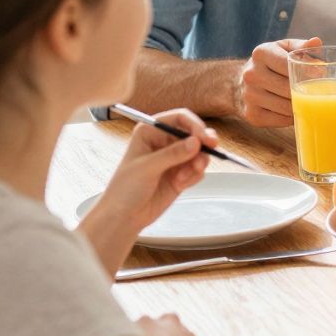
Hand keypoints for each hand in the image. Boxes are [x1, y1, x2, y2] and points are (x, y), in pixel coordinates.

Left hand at [98, 108, 215, 233]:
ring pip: (199, 152)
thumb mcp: (147, 168)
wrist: (124, 216)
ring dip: (198, 163)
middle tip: (212, 150)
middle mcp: (163, 142)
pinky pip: (198, 169)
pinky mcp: (181, 174)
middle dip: (203, 144)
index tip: (204, 138)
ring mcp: (174, 158)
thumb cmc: (124, 189)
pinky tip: (181, 184)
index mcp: (150, 132)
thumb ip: (173, 154)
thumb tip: (196, 142)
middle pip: (194, 134)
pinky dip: (194, 176)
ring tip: (185, 177)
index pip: (179, 118)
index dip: (194, 125)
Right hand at [239, 36, 317, 126]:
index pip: (289, 65)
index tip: (321, 74)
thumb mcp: (286, 48)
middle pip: (288, 88)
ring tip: (308, 100)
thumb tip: (316, 42)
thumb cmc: (274, 61)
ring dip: (301, 105)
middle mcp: (251, 74)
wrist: (246, 81)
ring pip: (286, 106)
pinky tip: (294, 109)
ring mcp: (249, 96)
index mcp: (261, 53)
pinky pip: (281, 120)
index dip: (308, 71)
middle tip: (319, 91)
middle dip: (307, 91)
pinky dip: (292, 116)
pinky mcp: (251, 115)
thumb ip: (302, 47)